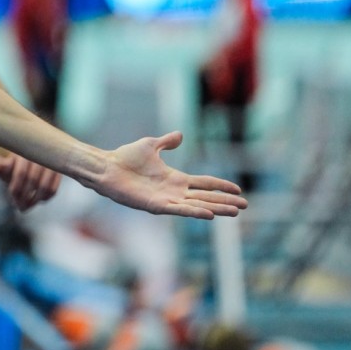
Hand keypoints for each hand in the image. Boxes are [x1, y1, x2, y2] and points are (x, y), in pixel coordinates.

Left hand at [0, 153, 61, 210]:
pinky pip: (54, 189)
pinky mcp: (59, 171)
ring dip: (35, 200)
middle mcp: (38, 155)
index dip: (16, 189)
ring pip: (45, 187)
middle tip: (20, 208)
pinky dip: (46, 198)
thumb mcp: (1, 165)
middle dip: (25, 197)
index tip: (12, 200)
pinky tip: (38, 201)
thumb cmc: (11, 166)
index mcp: (23, 152)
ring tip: (27, 207)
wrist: (26, 161)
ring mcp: (51, 163)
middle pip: (33, 181)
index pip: (21, 173)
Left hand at [96, 131, 246, 218]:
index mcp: (175, 179)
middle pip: (205, 197)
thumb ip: (166, 142)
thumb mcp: (150, 145)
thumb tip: (180, 135)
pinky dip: (193, 212)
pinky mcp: (155, 206)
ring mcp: (165, 200)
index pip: (204, 183)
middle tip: (245, 206)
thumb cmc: (125, 158)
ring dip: (215, 209)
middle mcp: (174, 191)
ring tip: (233, 212)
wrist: (106, 166)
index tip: (238, 190)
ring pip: (196, 206)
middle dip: (225, 202)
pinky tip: (209, 214)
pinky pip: (178, 210)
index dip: (220, 186)